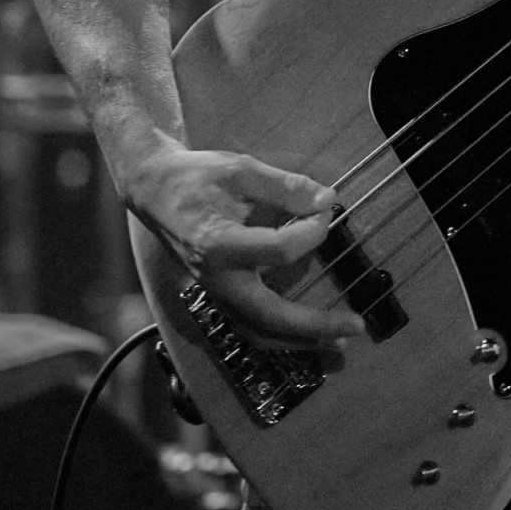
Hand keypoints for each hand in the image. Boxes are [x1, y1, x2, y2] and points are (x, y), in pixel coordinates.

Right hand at [127, 136, 366, 344]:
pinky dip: (282, 334)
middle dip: (315, 326)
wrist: (155, 190)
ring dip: (301, 339)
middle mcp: (215, 278)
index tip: (325, 210)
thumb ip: (286, 187)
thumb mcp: (241, 169)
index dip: (310, 231)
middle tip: (355, 325)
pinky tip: (308, 332)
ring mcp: (214, 293)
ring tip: (339, 339)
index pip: (277, 250)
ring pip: (259, 332)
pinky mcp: (218, 296)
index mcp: (217, 243)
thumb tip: (328, 199)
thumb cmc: (197, 176)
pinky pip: (251, 326)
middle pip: (269, 316)